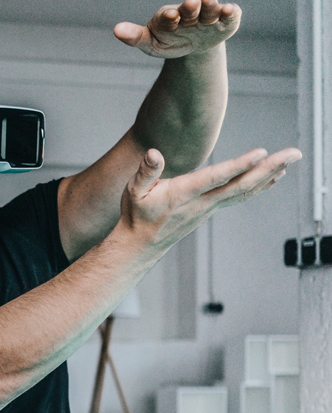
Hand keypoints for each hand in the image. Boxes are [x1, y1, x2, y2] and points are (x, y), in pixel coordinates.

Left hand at [115, 0, 241, 57]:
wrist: (192, 46)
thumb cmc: (167, 41)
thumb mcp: (150, 43)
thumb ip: (135, 37)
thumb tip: (116, 30)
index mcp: (169, 16)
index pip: (168, 17)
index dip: (169, 17)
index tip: (170, 16)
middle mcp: (189, 11)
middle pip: (190, 9)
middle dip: (190, 7)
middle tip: (191, 3)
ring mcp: (208, 15)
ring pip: (210, 9)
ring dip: (211, 6)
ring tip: (210, 4)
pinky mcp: (226, 21)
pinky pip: (230, 14)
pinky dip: (230, 12)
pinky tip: (229, 10)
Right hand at [117, 146, 300, 250]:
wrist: (140, 244)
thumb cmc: (136, 214)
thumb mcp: (133, 191)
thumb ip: (145, 171)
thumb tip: (153, 153)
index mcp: (183, 194)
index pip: (216, 178)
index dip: (238, 166)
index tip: (261, 153)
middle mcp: (202, 203)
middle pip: (242, 184)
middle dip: (269, 167)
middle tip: (294, 153)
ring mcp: (209, 208)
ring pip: (245, 190)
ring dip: (270, 174)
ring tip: (291, 159)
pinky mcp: (211, 209)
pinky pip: (240, 196)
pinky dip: (259, 185)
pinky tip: (273, 178)